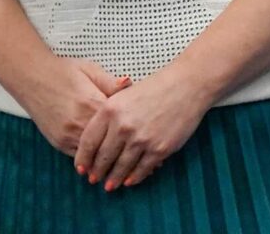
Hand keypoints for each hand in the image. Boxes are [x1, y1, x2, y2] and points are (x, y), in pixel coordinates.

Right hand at [15, 56, 130, 156]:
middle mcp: (79, 123)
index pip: (120, 121)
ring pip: (94, 154)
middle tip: (140, 151)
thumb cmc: (63, 71)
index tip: (143, 130)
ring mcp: (67, 135)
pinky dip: (92, 158)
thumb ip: (111, 83)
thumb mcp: (91, 71)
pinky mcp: (58, 142)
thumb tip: (131, 84)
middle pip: (109, 141)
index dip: (133, 125)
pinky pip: (79, 157)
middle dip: (123, 144)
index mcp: (92, 103)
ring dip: (108, 156)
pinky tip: (104, 159)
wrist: (32, 77)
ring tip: (124, 160)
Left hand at [73, 69, 213, 190]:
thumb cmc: (157, 87)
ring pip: (121, 167)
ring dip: (114, 179)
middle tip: (94, 179)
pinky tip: (130, 180)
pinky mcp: (160, 148)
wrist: (187, 84)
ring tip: (110, 185)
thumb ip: (108, 116)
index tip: (82, 168)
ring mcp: (141, 139)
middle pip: (103, 158)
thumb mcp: (123, 94)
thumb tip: (97, 143)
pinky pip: (142, 169)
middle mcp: (123, 126)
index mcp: (110, 110)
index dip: (83, 159)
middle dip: (97, 172)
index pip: (88, 142)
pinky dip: (134, 177)